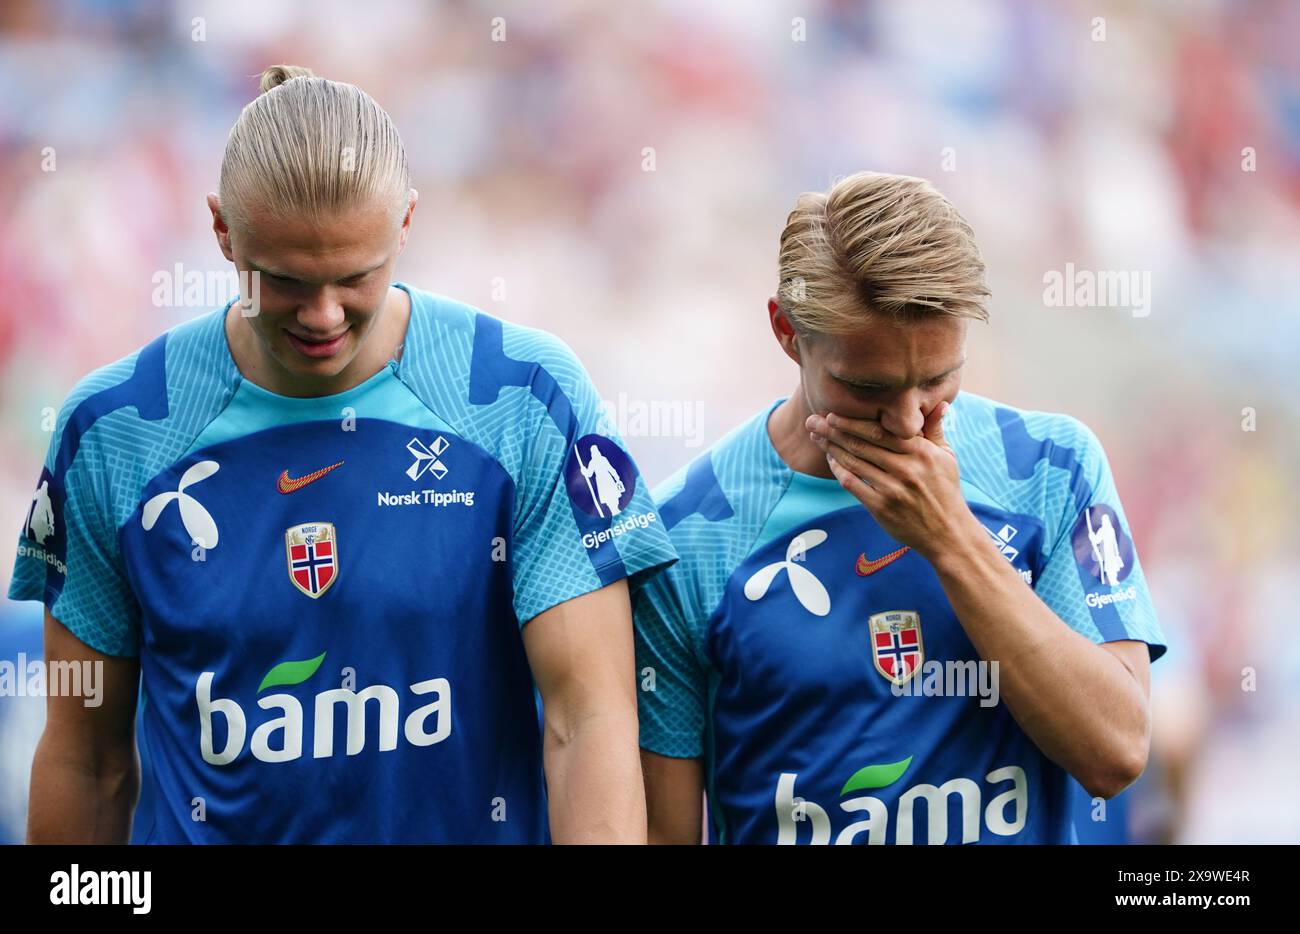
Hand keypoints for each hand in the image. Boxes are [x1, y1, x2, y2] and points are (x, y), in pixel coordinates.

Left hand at [806, 401, 974, 557]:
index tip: (833, 414)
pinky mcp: (882, 507)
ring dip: (831, 448)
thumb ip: (935, 430)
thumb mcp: (946, 458)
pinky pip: (853, 484)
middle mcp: (906, 468)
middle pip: (862, 444)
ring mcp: (893, 489)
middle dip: (833, 431)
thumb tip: (939, 404)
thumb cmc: (945, 491)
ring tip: (817, 438)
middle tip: (813, 422)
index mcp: (921, 452)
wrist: (948, 532)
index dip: (853, 422)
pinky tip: (831, 460)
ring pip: (854, 462)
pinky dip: (839, 471)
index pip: (880, 431)